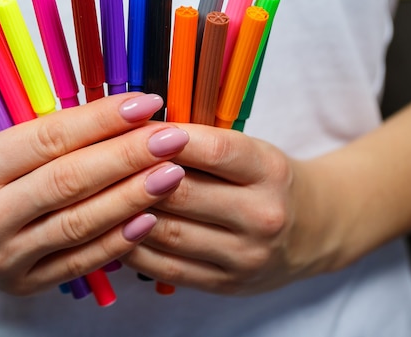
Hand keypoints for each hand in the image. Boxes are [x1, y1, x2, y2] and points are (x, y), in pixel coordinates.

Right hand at [0, 93, 188, 295]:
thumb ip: (42, 139)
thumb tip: (115, 121)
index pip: (49, 139)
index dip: (102, 119)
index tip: (145, 104)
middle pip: (70, 180)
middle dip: (129, 156)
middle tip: (172, 138)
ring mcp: (2, 258)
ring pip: (79, 223)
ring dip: (132, 197)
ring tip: (173, 174)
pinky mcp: (20, 284)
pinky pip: (78, 262)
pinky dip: (116, 242)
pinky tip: (148, 219)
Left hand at [120, 123, 332, 294]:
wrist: (313, 230)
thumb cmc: (268, 181)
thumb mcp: (252, 151)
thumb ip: (202, 144)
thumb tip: (137, 130)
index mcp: (269, 170)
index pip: (211, 149)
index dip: (164, 138)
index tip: (130, 125)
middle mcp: (262, 216)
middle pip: (182, 193)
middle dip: (135, 174)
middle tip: (100, 160)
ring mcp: (245, 256)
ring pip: (168, 233)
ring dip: (126, 213)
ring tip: (98, 195)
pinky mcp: (226, 284)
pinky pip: (166, 267)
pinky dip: (132, 248)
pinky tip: (113, 229)